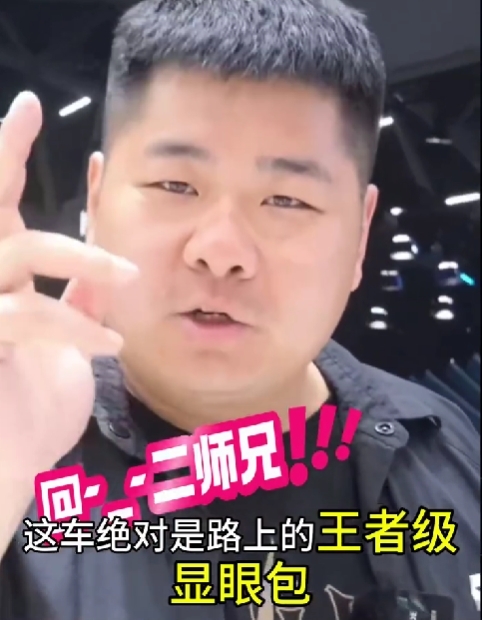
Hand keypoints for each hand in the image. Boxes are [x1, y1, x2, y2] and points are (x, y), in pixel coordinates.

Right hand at [0, 92, 137, 473]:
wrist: (15, 468)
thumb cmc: (36, 408)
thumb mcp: (70, 342)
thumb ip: (80, 299)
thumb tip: (103, 260)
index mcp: (3, 281)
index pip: (2, 210)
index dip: (8, 159)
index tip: (28, 112)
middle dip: (0, 154)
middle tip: (23, 110)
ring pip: (16, 248)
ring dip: (79, 257)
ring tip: (126, 276)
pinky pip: (28, 313)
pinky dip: (74, 324)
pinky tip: (110, 344)